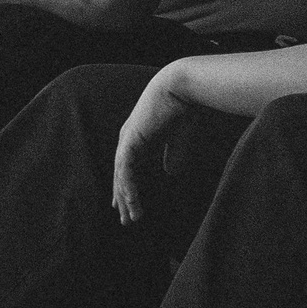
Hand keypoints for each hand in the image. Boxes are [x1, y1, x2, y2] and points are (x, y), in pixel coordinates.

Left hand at [111, 67, 186, 225]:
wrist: (182, 87)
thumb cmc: (184, 107)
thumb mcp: (177, 138)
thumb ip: (172, 154)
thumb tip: (170, 173)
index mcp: (140, 138)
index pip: (129, 169)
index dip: (129, 188)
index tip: (131, 207)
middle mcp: (129, 139)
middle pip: (122, 175)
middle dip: (124, 198)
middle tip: (126, 220)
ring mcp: (127, 139)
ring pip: (122, 175)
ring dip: (126, 197)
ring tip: (131, 217)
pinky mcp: (130, 139)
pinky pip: (126, 168)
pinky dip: (128, 186)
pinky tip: (130, 201)